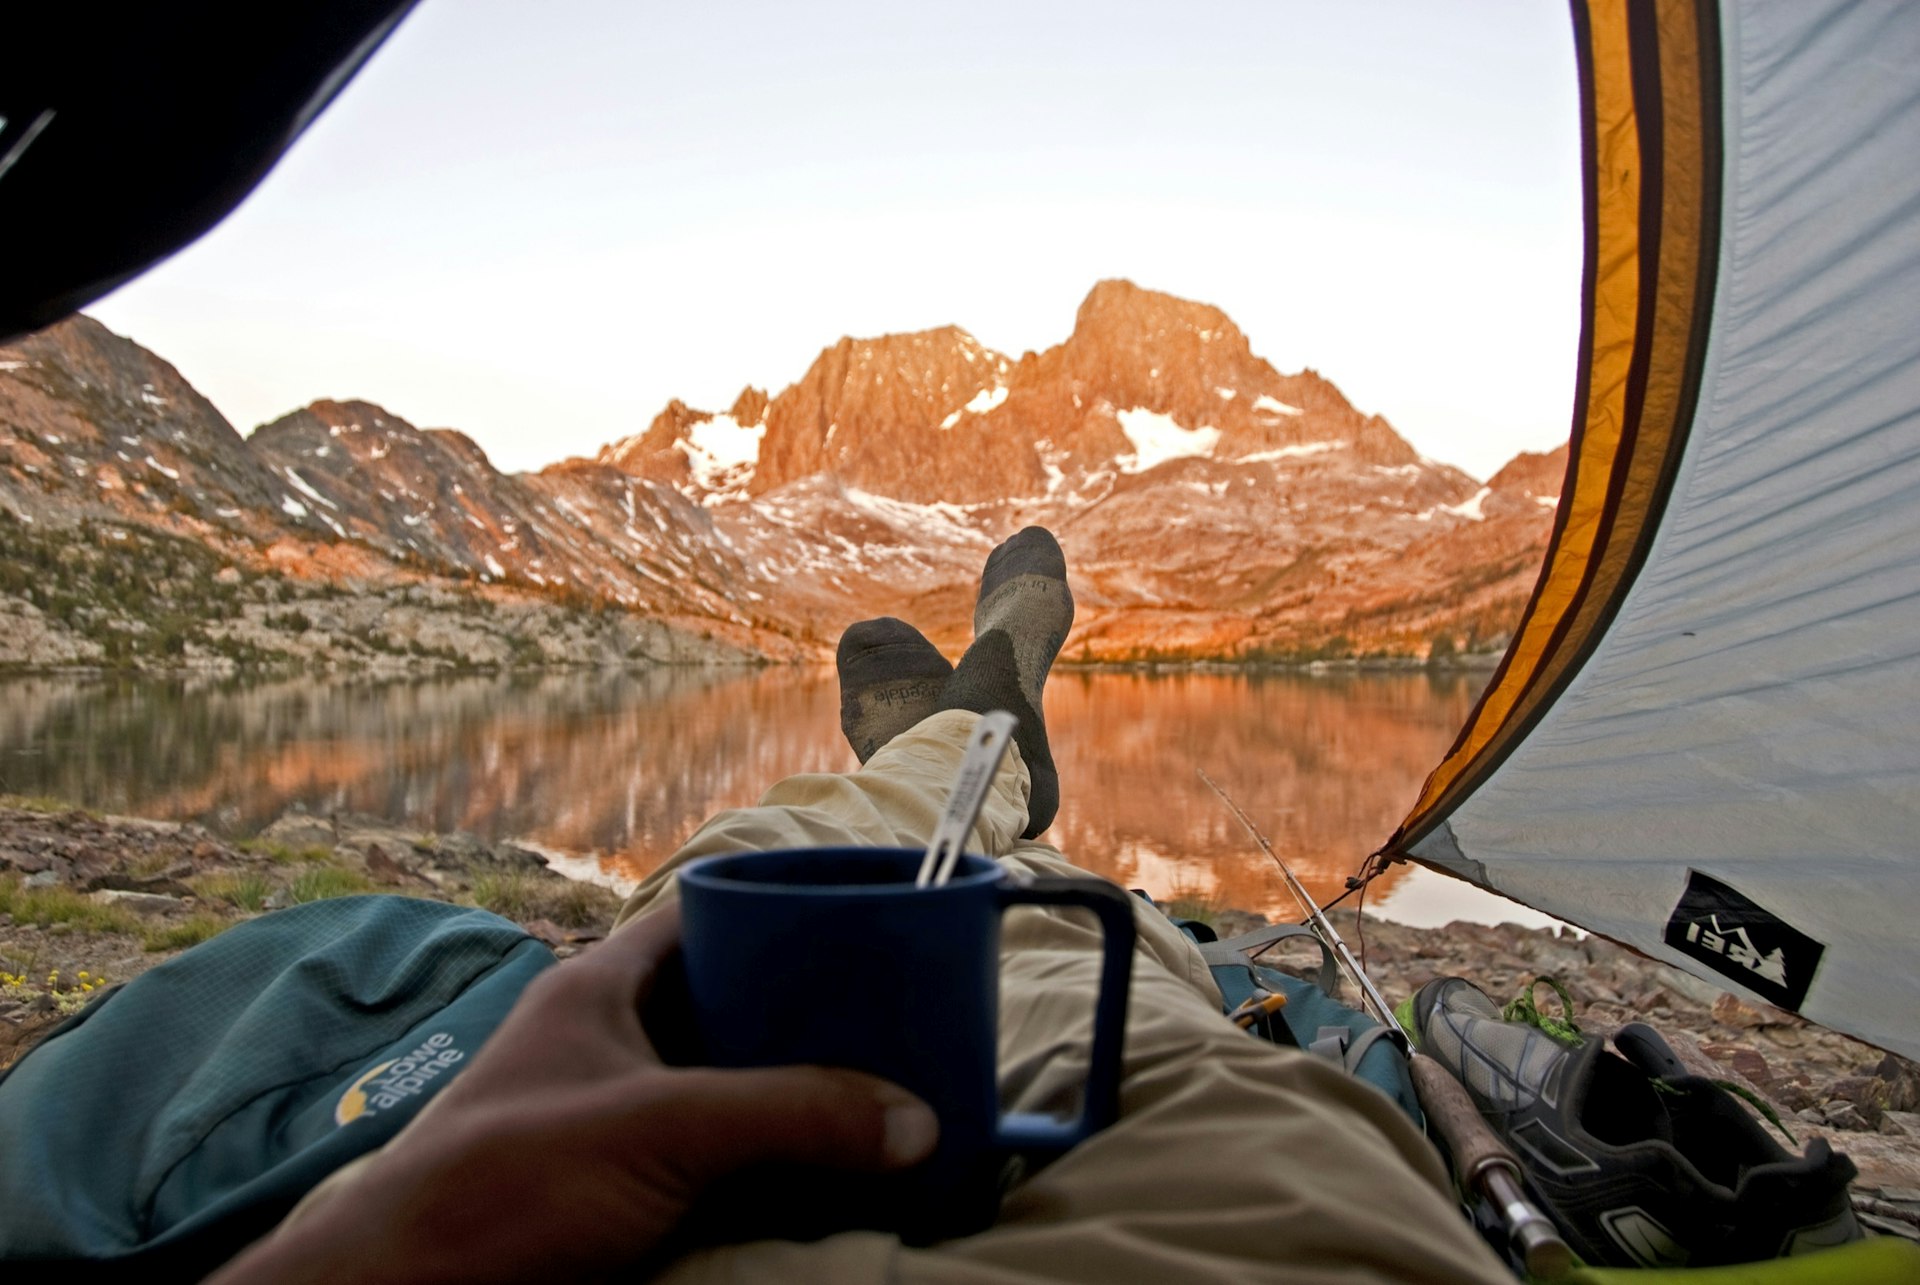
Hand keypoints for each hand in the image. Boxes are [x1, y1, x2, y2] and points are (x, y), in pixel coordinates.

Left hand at [211, 903, 938, 1284]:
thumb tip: (916, 1120)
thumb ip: (787, 1115)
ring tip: (880, 1092)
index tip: (859, 921)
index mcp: (600, 990)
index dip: (776, 909)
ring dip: (789, 1093)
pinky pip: (711, 1157)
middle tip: (891, 1021)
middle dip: (803, 1013)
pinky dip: (765, 1161)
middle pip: (725, 1003)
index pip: (700, 915)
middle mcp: (607, 1044)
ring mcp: (609, 1118)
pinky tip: (820, 1170)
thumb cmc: (505, 1183)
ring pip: (721, 1084)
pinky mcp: (615, 1189)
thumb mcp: (659, 1129)